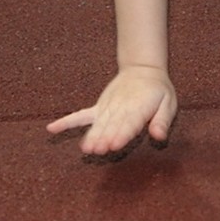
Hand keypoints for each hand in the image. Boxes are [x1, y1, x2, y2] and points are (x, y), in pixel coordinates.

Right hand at [47, 65, 177, 155]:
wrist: (142, 69)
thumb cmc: (158, 91)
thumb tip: (159, 137)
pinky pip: (81, 115)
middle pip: (112, 125)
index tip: (114, 145)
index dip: (122, 134)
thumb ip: (163, 120)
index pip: (130, 123)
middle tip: (97, 151)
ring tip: (85, 149)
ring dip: (91, 135)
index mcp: (139, 108)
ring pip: (98, 123)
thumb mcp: (168, 103)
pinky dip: (66, 122)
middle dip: (104, 138)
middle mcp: (121, 108)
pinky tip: (51, 130)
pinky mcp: (99, 108)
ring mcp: (107, 108)